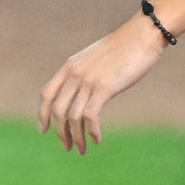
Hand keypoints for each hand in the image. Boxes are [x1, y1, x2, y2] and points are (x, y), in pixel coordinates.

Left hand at [38, 14, 168, 153]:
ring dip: (76, 137)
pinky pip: (90, 116)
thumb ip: (84, 71)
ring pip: (73, 117)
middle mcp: (75, 73)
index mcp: (70, 65)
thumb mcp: (96, 57)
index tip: (43, 130)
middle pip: (57, 110)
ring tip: (81, 150)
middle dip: (60, 132)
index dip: (42, 114)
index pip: (46, 93)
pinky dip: (92, 131)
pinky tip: (97, 139)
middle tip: (67, 147)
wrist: (142, 35)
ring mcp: (88, 80)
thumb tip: (82, 90)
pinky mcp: (104, 87)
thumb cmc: (123, 47)